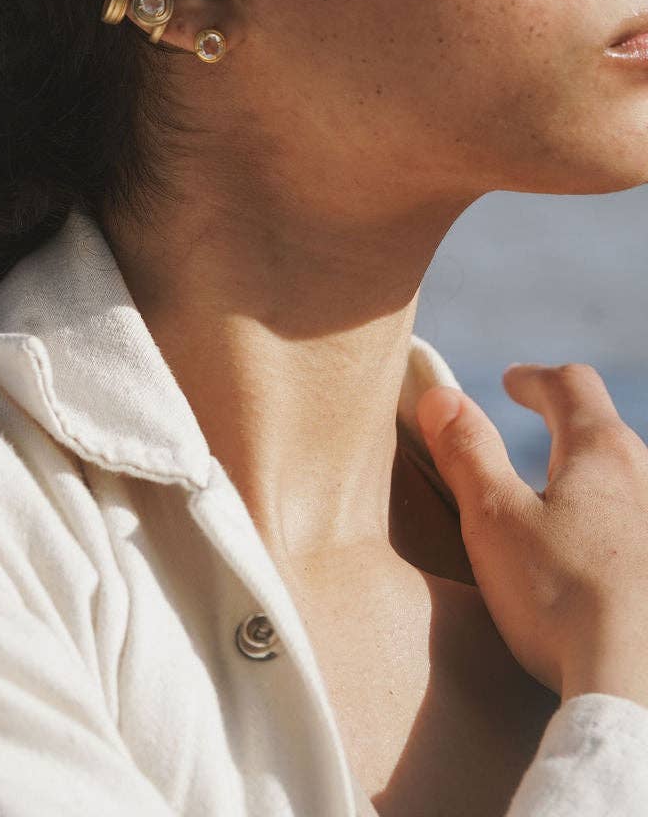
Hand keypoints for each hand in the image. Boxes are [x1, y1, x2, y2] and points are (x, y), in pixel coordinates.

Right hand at [415, 363, 647, 700]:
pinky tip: (587, 559)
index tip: (512, 383)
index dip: (535, 379)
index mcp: (601, 452)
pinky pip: (634, 526)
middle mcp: (645, 478)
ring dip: (589, 477)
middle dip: (564, 424)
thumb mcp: (494, 519)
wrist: (636, 688)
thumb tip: (440, 396)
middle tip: (532, 429)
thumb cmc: (561, 598)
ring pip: (625, 481)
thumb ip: (467, 452)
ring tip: (557, 500)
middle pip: (604, 429)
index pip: (571, 385)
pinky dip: (608, 522)